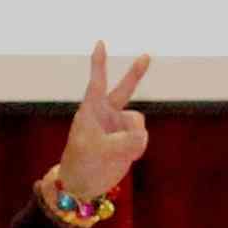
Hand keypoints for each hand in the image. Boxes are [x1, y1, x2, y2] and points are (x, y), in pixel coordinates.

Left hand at [51, 43, 151, 207]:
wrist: (83, 185)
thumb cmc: (81, 164)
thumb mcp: (101, 152)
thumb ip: (124, 142)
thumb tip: (143, 137)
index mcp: (91, 111)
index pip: (97, 82)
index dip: (99, 62)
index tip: (100, 42)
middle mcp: (107, 114)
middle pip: (124, 89)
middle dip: (136, 73)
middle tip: (146, 55)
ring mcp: (119, 127)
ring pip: (138, 124)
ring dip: (134, 140)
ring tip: (119, 154)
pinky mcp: (128, 140)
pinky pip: (142, 139)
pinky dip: (137, 149)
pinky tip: (125, 157)